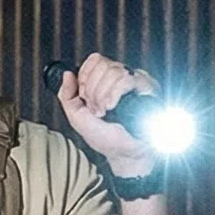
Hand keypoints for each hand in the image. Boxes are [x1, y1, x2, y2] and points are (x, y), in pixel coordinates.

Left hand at [56, 52, 158, 176]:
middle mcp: (122, 77)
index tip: (86, 98)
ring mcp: (135, 80)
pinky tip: (113, 107)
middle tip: (98, 109)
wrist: (124, 153)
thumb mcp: (77, 118)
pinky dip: (114, 94)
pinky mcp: (147, 87)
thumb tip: (67, 73)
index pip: (95, 60)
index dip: (86, 77)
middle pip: (102, 64)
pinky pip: (126, 79)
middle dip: (93, 90)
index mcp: (106, 81)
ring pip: (113, 71)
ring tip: (107, 111)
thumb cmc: (105, 138)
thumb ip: (67, 95)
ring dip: (103, 95)